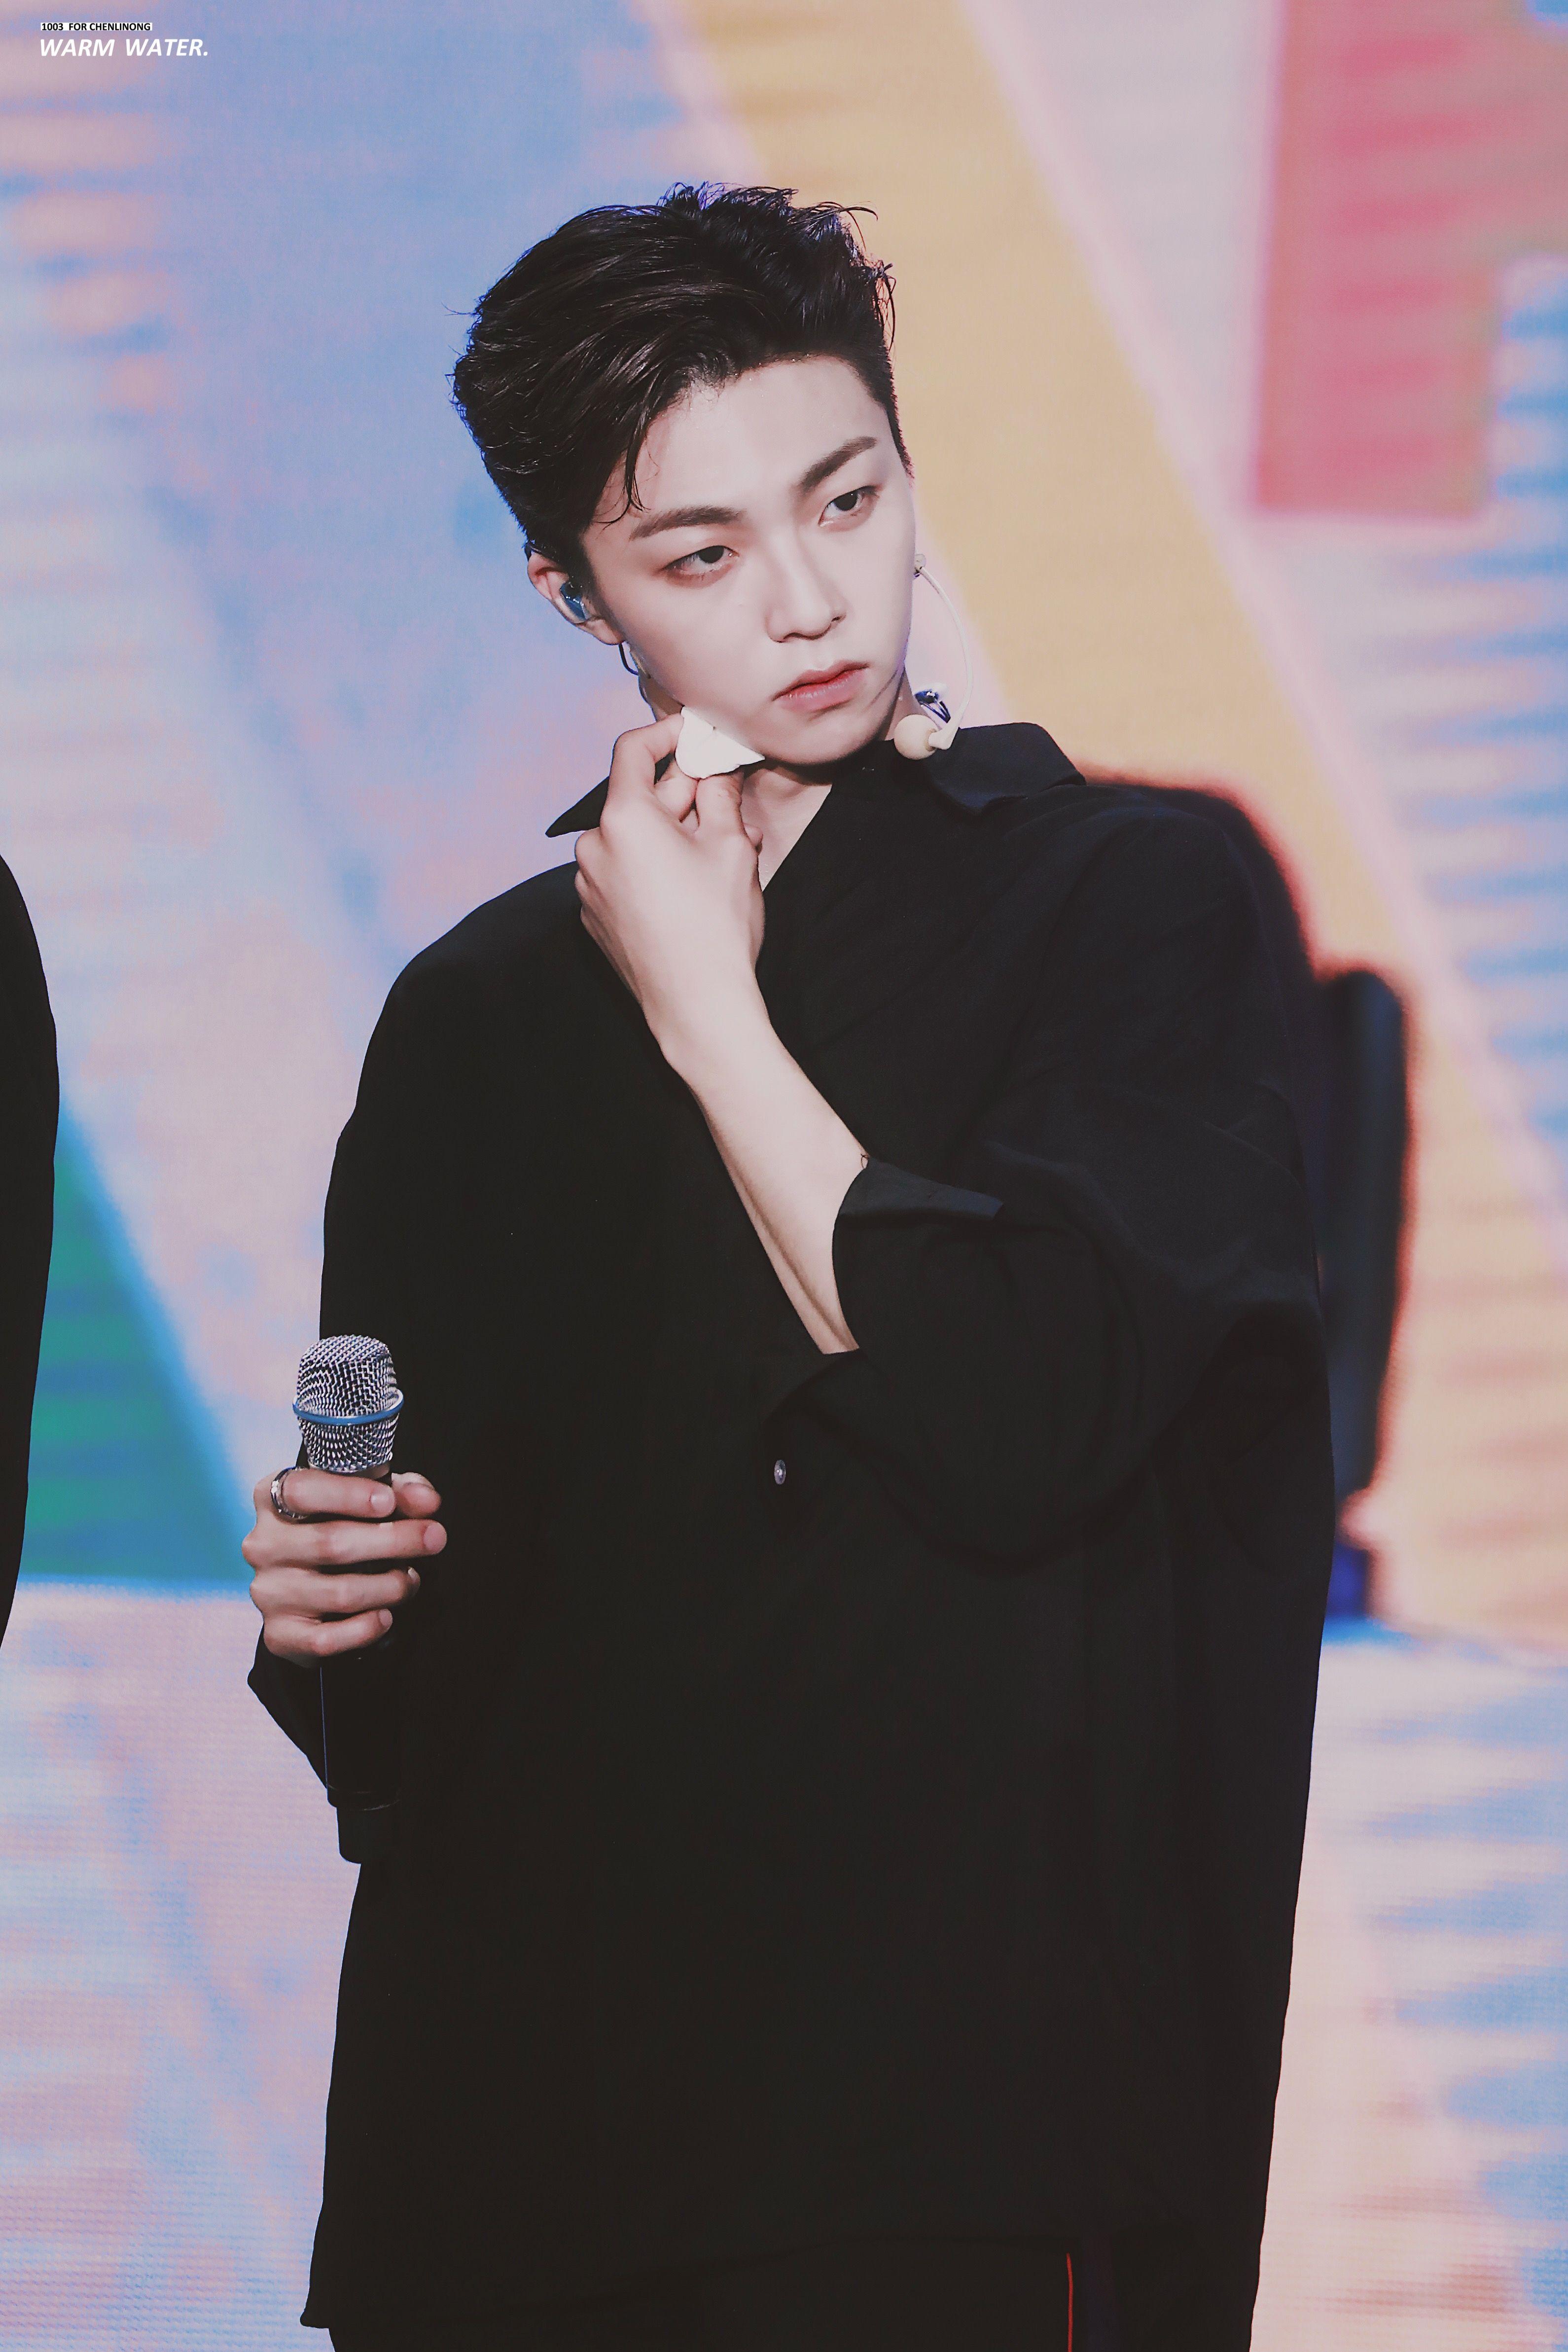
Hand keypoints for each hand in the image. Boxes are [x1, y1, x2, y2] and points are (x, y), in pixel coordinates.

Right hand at [244, 1468, 445, 1663]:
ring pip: (337, 1592)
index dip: (347, 1494)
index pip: (301, 1490)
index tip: (388, 1502)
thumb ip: (399, 1492)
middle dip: (392, 1540)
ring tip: (411, 1580)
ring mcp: (269, 1592)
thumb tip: (426, 1501)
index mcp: (274, 1498)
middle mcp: (264, 1544)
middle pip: (329, 1542)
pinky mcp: (280, 1633)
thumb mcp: (368, 1498)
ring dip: (388, 1587)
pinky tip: (385, 1616)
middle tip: (434, 1538)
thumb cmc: (340, 1527)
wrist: (309, 1589)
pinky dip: (365, 1629)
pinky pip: (326, 1639)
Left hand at [574, 713, 765, 1062]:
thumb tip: (718, 769)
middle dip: (683, 795)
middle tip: (725, 796)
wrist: (698, 1007)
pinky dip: (653, 868)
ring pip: (633, 840)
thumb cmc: (716, 926)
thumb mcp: (732, 848)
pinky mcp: (594, 917)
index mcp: (623, 819)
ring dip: (672, 835)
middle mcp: (594, 847)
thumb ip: (720, 796)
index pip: (633, 750)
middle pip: (637, 799)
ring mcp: (588, 886)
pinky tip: (692, 887)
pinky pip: (623, 875)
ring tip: (721, 852)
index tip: (692, 733)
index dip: (665, 732)